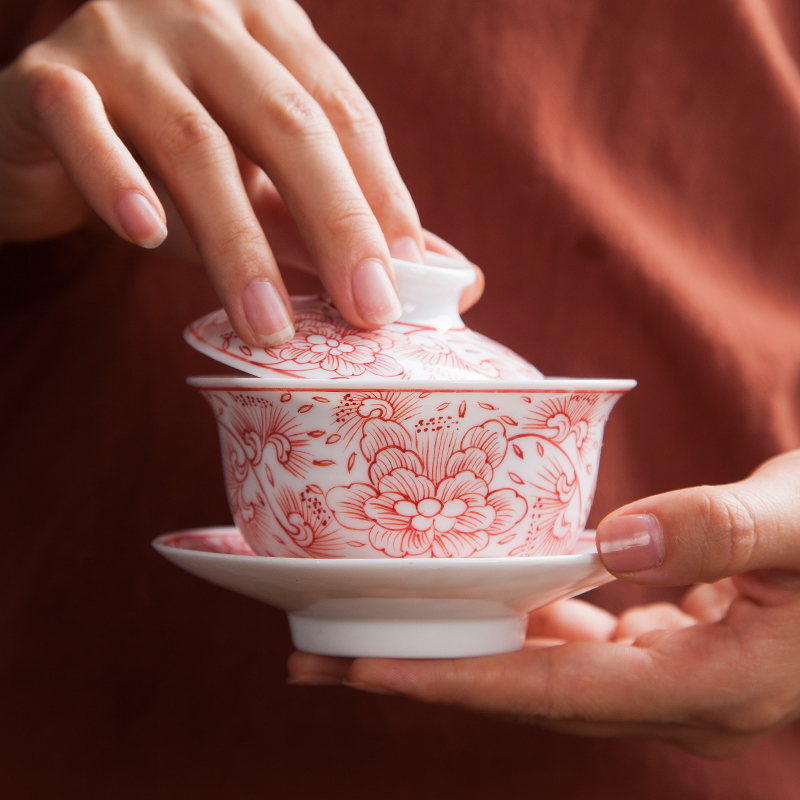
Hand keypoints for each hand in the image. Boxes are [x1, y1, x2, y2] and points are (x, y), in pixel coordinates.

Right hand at [0, 0, 477, 343]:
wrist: (47, 135)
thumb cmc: (172, 160)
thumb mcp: (266, 185)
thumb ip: (343, 221)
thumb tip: (453, 279)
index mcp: (272, 32)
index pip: (344, 114)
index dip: (382, 199)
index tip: (411, 280)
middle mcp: (205, 18)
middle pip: (287, 123)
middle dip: (336, 224)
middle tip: (366, 311)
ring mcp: (122, 37)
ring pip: (196, 142)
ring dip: (238, 245)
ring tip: (269, 328)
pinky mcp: (48, 77)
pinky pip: (83, 123)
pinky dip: (116, 178)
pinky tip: (145, 236)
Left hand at [288, 449, 799, 758]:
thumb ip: (722, 530)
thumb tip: (618, 540)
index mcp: (712, 684)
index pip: (553, 694)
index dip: (453, 684)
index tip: (360, 672)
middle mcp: (681, 697)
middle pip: (527, 694)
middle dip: (425, 674)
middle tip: (323, 657)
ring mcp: (673, 676)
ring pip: (545, 671)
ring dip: (463, 649)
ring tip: (376, 629)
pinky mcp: (668, 649)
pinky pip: (576, 644)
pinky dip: (522, 622)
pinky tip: (481, 594)